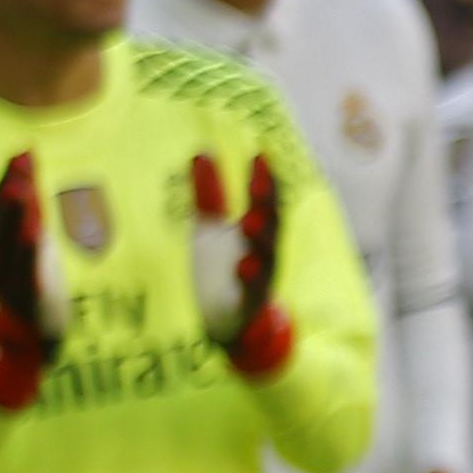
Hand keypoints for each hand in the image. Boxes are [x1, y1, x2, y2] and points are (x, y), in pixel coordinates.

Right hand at [0, 151, 61, 409]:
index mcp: (0, 245)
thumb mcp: (32, 242)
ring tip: (20, 190)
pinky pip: (26, 274)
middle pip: (3, 221)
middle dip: (10, 190)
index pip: (3, 206)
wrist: (30, 336)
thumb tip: (28, 169)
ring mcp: (11, 279)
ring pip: (10, 245)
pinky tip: (34, 234)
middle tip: (19, 160)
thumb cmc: (30, 281)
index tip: (21, 151)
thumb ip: (30, 209)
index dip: (10, 178)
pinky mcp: (28, 299)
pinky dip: (28, 254)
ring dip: (14, 217)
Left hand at [190, 152, 294, 378]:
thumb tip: (201, 152)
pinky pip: (252, 289)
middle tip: (260, 178)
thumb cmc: (222, 269)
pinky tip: (243, 264)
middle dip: (267, 201)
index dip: (264, 179)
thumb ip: (208, 193)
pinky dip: (250, 277)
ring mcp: (259, 276)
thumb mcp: (208, 227)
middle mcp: (263, 251)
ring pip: (266, 255)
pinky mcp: (247, 302)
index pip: (264, 200)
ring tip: (251, 220)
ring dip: (261, 238)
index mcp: (256, 231)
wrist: (226, 320)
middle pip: (271, 222)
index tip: (259, 154)